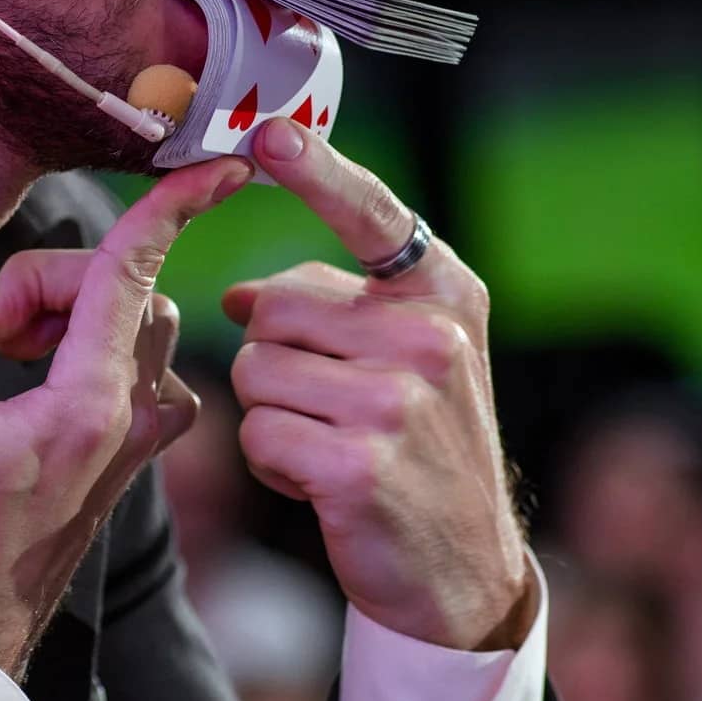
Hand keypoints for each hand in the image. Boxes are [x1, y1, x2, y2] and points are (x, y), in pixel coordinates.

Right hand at [0, 157, 247, 676]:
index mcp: (88, 403)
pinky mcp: (125, 458)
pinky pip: (128, 371)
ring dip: (74, 315)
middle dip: (60, 280)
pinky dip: (84, 352)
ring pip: (136, 330)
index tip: (218, 167)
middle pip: (130, 294)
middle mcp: (130, 419)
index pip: (133, 274)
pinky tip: (24, 385)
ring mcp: (135, 441)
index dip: (171, 207)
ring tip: (4, 353)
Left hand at [221, 119, 532, 652]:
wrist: (464, 568)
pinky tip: (323, 484)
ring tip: (331, 445)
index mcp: (445, 294)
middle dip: (275, 358)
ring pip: (255, 372)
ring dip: (273, 415)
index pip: (371, 212)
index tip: (269, 132)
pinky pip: (258, 434)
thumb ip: (337, 312)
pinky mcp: (359, 465)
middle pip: (271, 307)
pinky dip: (273, 464)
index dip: (316, 168)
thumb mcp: (408, 360)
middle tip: (331, 408)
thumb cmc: (422, 449)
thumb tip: (237, 294)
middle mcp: (429, 338)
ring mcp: (397, 402)